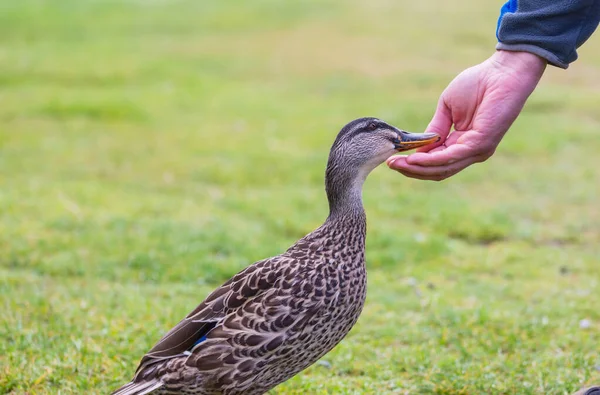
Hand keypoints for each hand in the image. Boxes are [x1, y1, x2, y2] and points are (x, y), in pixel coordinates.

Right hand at [387, 50, 546, 180]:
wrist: (503, 71)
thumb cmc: (479, 83)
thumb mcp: (448, 108)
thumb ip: (435, 128)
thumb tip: (420, 145)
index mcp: (463, 143)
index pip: (436, 162)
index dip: (414, 164)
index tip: (393, 160)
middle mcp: (471, 152)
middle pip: (438, 171)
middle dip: (413, 170)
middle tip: (391, 166)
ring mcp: (477, 150)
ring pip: (443, 168)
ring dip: (418, 168)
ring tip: (399, 164)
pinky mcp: (481, 143)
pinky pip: (451, 157)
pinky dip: (431, 160)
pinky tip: (415, 158)